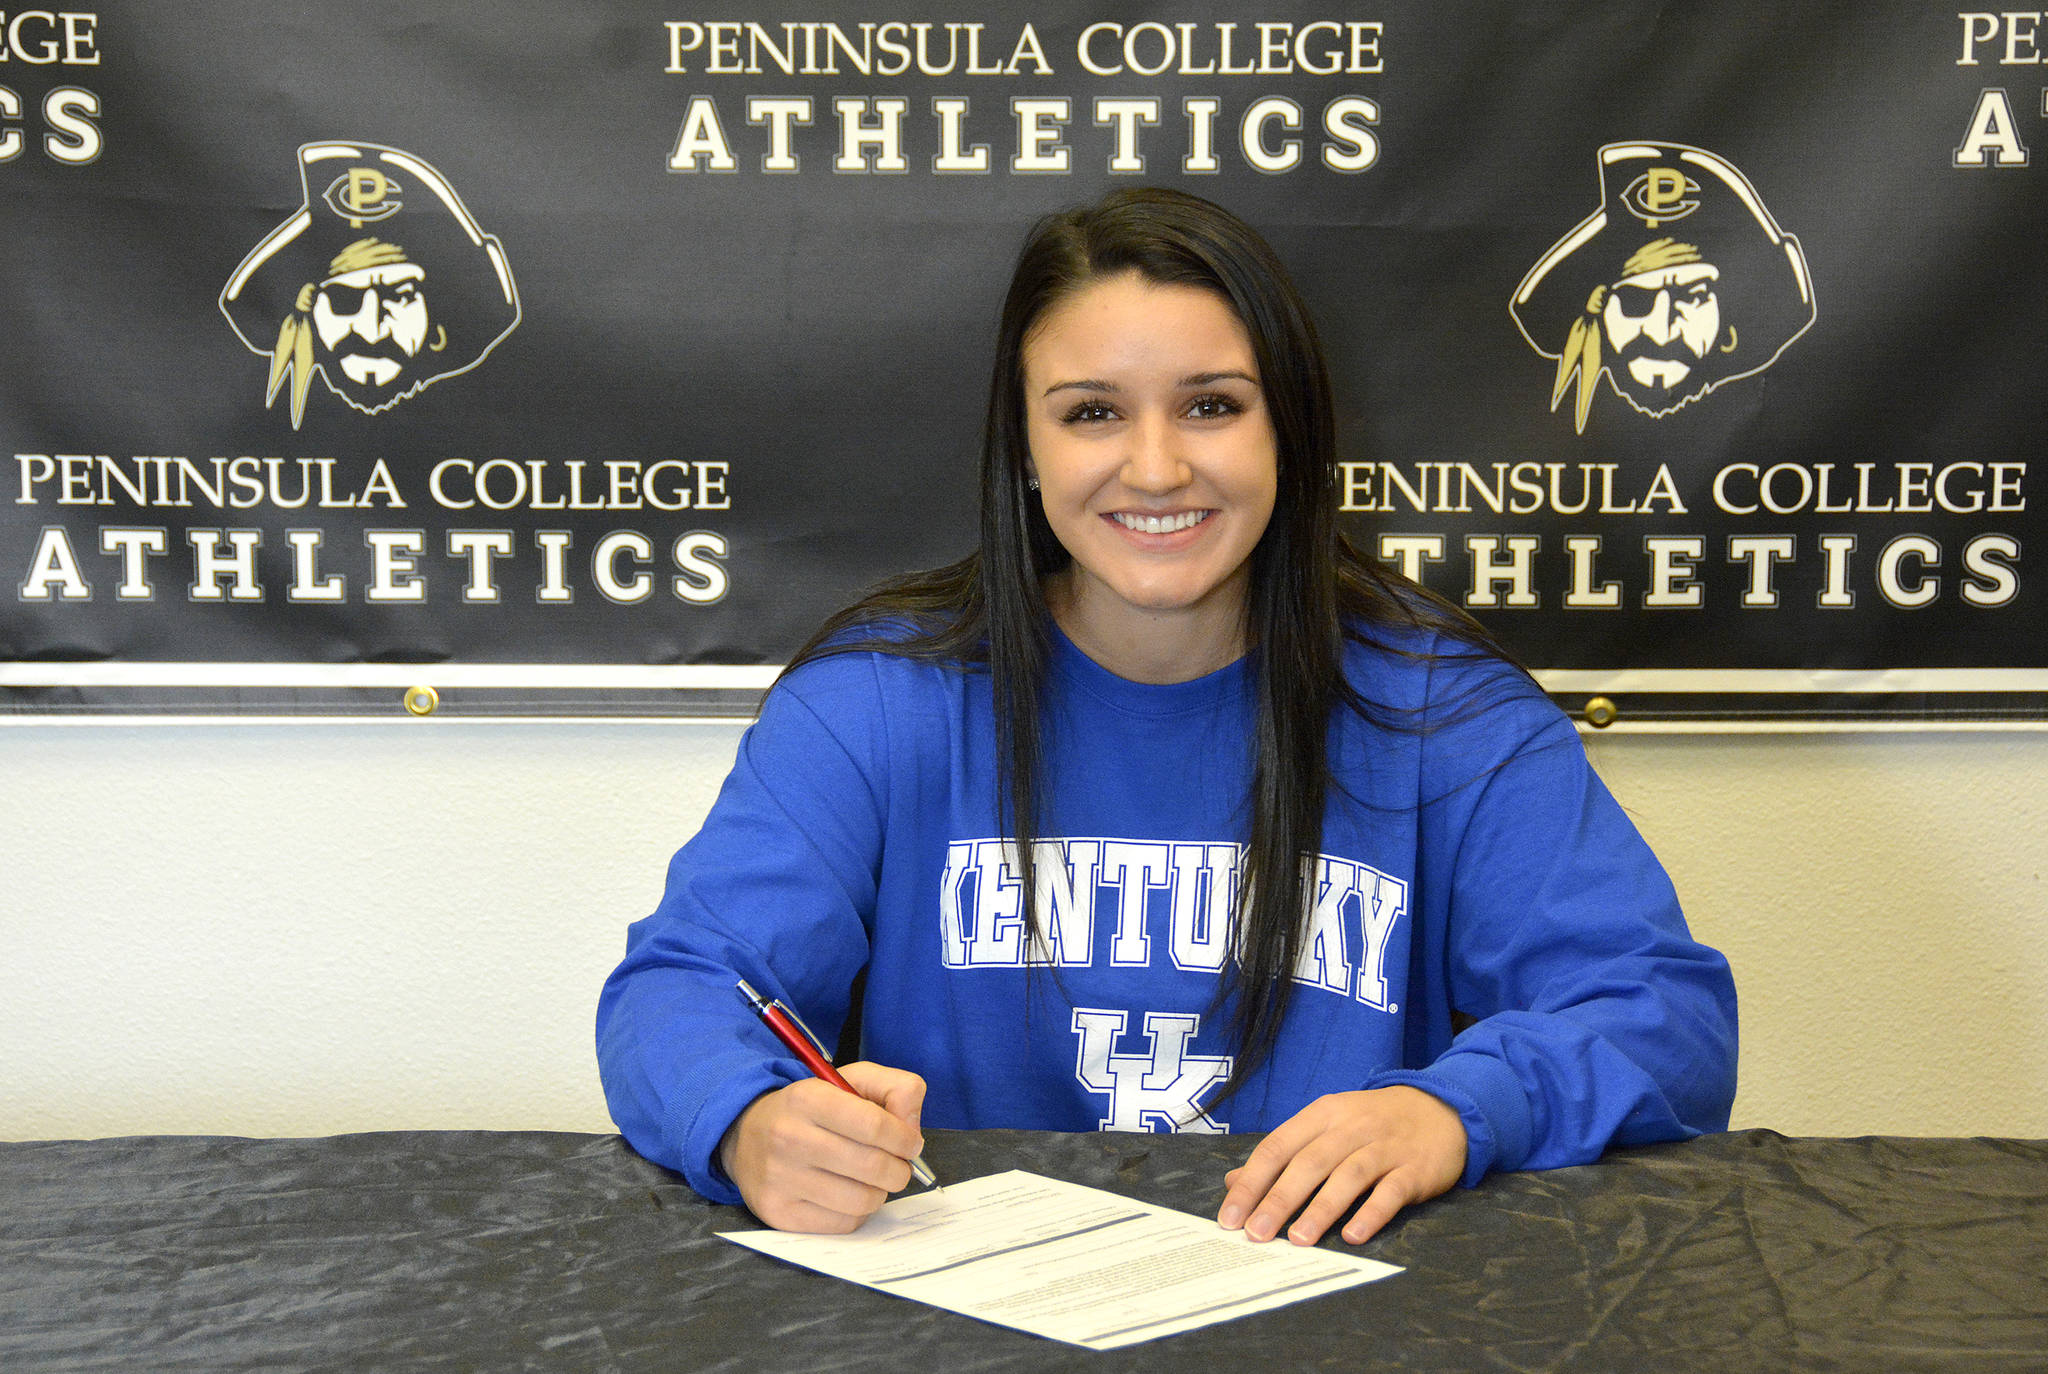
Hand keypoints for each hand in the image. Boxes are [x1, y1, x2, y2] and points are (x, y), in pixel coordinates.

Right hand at [717, 1062, 926, 1232]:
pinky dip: (858, 1212)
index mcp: (808, 1098)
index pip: (875, 1125)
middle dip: (899, 1170)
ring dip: (880, 1192)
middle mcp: (788, 1137)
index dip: (905, 1139)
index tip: (910, 1144)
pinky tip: (848, 1194)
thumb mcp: (849, 1081)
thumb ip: (894, 1088)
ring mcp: (779, 1179)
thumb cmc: (811, 1110)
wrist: (746, 1135)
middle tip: (897, 1166)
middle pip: (872, 1166)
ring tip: (872, 1180)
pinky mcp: (778, 1213)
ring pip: (861, 1200)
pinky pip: (843, 1224)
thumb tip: (912, 1128)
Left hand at [1216, 1086, 1466, 1246]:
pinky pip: (1391, 1191)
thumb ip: (1284, 1153)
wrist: (1440, 1109)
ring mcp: (1384, 1147)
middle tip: (1255, 1234)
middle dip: (1278, 1200)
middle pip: (1308, 1163)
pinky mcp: (1415, 1169)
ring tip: (1298, 1239)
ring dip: (1321, 1209)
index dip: (1252, 1182)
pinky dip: (1371, 1213)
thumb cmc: (1372, 1124)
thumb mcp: (1326, 1126)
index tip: (1230, 1217)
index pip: (1278, 1147)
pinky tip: (1353, 1235)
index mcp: (1322, 1114)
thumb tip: (1235, 1182)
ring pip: (1348, 1176)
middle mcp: (1351, 1127)